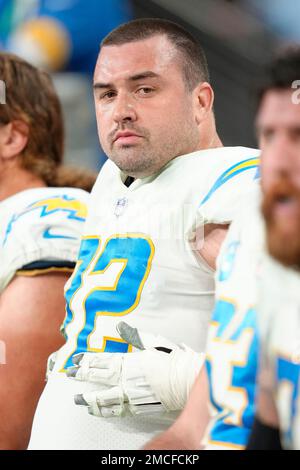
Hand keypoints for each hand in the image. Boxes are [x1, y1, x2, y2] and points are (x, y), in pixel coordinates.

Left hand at [67, 322, 203, 417]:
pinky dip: (106, 411)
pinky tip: (98, 411)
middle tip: (70, 376)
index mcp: (129, 360)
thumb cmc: (171, 358)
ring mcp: (131, 394)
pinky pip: (118, 410)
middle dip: (83, 376)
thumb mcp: (153, 342)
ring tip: (79, 400)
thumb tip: (120, 326)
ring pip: (105, 398)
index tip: (75, 360)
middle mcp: (126, 378)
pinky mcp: (139, 407)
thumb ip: (134, 336)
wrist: (188, 380)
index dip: (87, 361)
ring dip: (90, 399)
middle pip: (99, 378)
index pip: (102, 361)